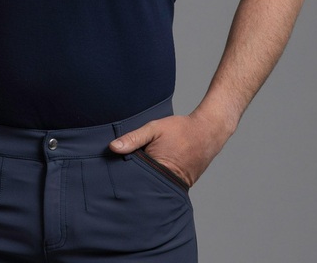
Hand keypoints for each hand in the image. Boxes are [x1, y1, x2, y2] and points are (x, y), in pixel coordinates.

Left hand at [108, 110, 233, 186]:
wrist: (207, 132)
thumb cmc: (180, 129)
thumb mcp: (154, 128)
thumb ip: (133, 138)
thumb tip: (112, 147)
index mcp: (158, 169)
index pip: (134, 181)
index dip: (122, 178)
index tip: (109, 178)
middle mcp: (167, 182)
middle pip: (142, 188)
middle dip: (131, 183)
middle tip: (114, 182)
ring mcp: (175, 186)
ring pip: (152, 188)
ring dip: (142, 183)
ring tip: (128, 180)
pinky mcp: (180, 185)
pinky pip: (162, 186)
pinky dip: (154, 182)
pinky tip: (146, 176)